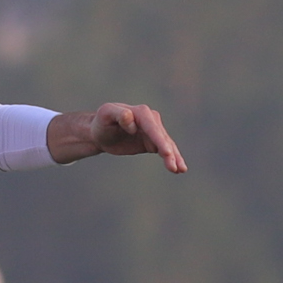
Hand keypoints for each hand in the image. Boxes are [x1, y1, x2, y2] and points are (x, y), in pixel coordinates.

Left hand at [58, 103, 186, 172]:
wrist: (101, 132)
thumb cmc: (102, 122)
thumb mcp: (106, 115)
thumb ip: (119, 114)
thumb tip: (131, 118)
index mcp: (141, 112)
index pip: (152, 127)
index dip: (159, 140)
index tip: (166, 153)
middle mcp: (151, 119)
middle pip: (162, 137)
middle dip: (169, 152)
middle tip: (175, 168)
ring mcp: (154, 131)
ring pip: (167, 145)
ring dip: (175, 157)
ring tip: (180, 170)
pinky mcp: (153, 142)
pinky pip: (165, 150)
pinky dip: (173, 159)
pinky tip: (179, 169)